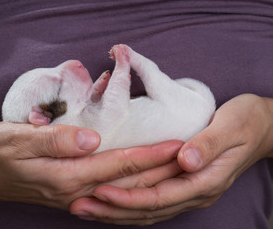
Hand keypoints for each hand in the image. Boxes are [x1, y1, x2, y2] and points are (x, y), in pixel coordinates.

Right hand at [0, 122, 181, 211]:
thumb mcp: (19, 139)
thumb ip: (57, 139)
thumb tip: (93, 139)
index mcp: (66, 176)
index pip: (119, 166)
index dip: (150, 155)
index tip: (177, 145)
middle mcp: (75, 191)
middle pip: (127, 182)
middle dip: (160, 169)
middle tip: (189, 157)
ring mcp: (73, 196)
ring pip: (121, 189)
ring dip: (150, 179)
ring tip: (175, 168)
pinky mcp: (70, 193)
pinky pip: (109, 192)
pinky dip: (130, 186)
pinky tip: (142, 183)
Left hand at [70, 94, 272, 224]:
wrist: (261, 126)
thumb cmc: (245, 122)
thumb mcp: (231, 126)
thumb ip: (208, 144)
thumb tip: (184, 160)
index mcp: (205, 180)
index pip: (160, 196)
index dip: (128, 196)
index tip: (100, 190)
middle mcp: (195, 192)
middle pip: (149, 209)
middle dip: (113, 210)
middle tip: (79, 206)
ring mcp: (190, 191)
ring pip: (149, 211)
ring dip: (116, 211)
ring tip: (86, 208)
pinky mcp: (185, 184)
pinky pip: (154, 202)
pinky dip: (130, 205)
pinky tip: (111, 202)